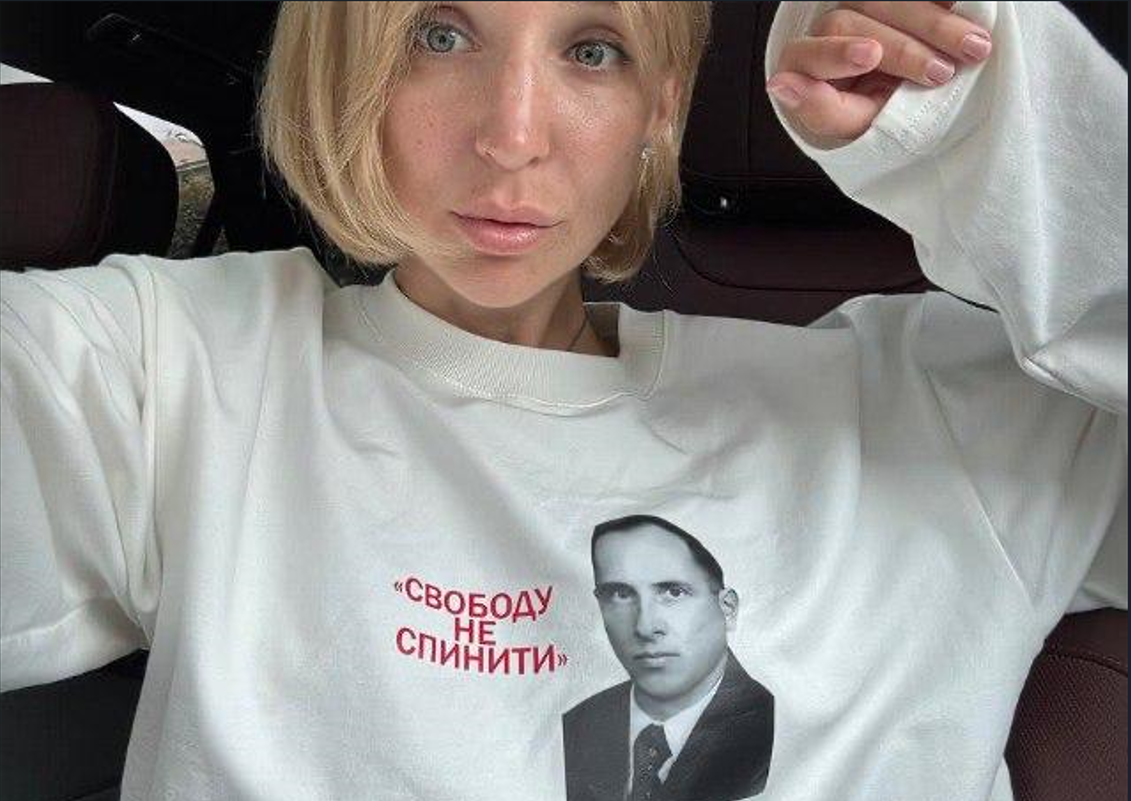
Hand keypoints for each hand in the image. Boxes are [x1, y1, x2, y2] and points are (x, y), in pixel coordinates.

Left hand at [767, 2, 993, 140]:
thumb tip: (781, 84)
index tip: (870, 56)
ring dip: (935, 23)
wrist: (916, 100)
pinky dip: (941, 0)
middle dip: (905, 50)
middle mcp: (830, 26)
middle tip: (941, 73)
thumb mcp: (856, 124)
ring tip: (973, 49)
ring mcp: (864, 3)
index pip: (808, 52)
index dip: (836, 53)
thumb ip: (822, 110)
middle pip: (854, 22)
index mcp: (808, 62)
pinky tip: (964, 8)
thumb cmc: (878, 114)